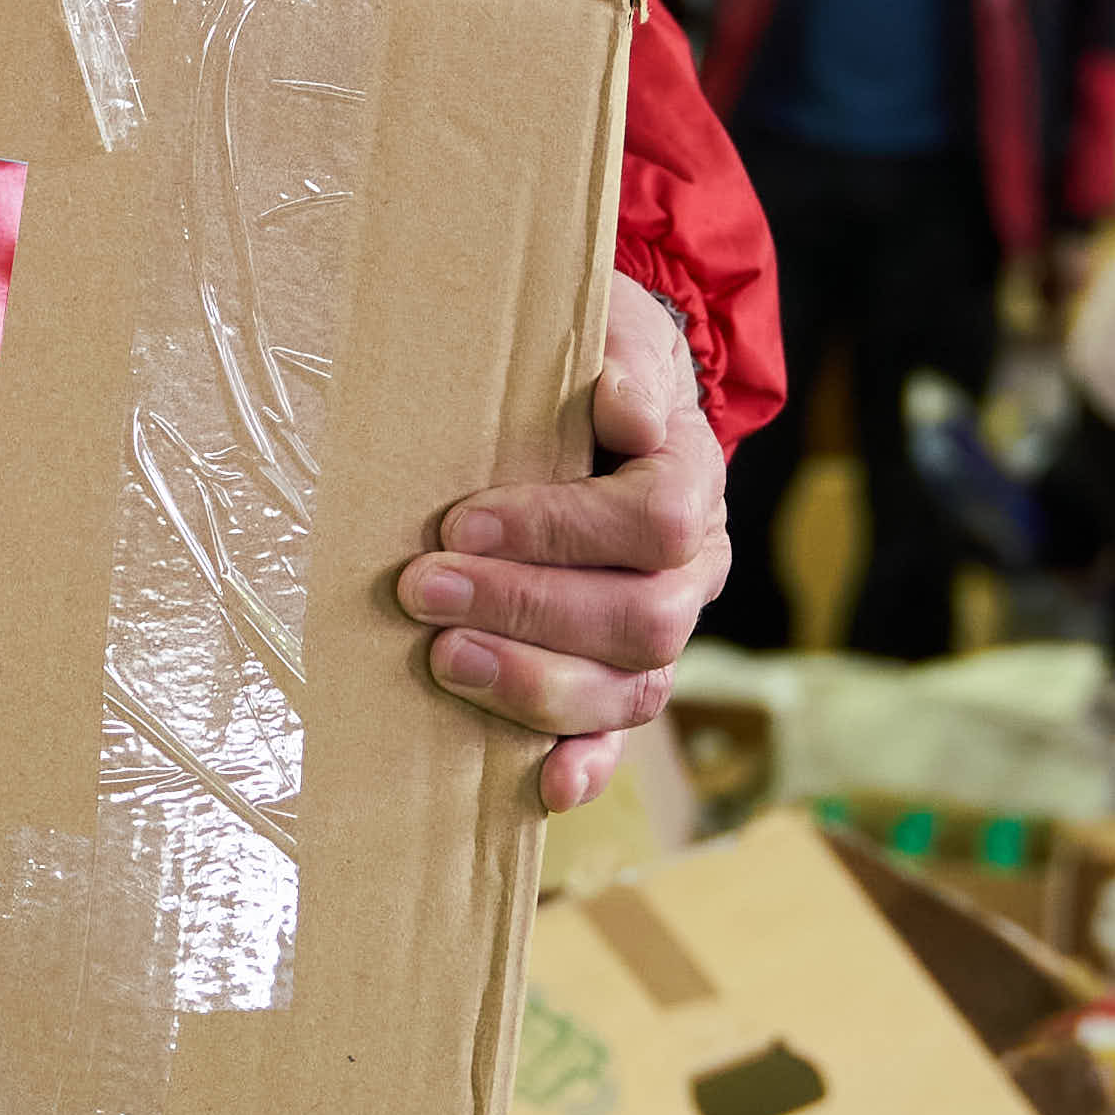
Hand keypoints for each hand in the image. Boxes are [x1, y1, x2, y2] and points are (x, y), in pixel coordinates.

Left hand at [407, 276, 732, 814]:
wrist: (602, 396)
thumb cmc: (586, 365)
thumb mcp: (606, 329)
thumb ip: (620, 358)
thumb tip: (620, 399)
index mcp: (691, 477)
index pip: (656, 519)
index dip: (561, 528)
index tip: (462, 523)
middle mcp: (692, 565)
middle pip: (643, 616)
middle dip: (527, 609)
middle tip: (422, 589)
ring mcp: (662, 626)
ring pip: (632, 685)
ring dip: (536, 682)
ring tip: (445, 660)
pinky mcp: (621, 673)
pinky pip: (621, 733)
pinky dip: (586, 762)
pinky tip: (545, 786)